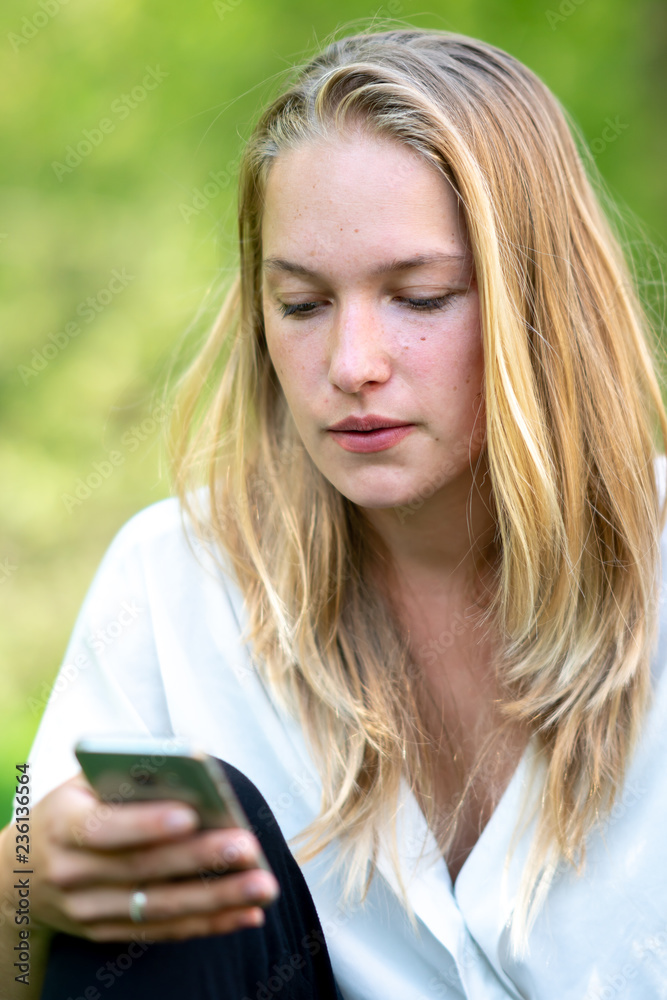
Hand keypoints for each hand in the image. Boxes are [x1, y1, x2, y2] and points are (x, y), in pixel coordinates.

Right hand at [28, 772, 279, 942]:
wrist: (20, 872)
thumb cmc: (71, 809)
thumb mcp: (82, 784)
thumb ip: (126, 777)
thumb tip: (187, 774)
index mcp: (62, 825)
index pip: (104, 827)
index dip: (146, 823)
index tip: (191, 814)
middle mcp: (71, 873)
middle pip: (142, 870)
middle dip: (199, 860)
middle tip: (248, 847)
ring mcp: (87, 911)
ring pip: (159, 908)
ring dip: (216, 899)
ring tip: (262, 885)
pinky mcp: (107, 933)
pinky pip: (164, 932)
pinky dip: (209, 924)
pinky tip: (248, 913)